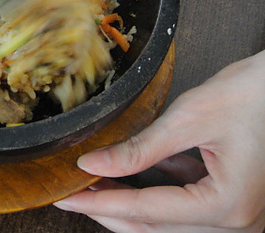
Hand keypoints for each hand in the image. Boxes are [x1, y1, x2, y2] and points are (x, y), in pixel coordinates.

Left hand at [54, 50, 264, 231]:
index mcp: (227, 206)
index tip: (68, 198)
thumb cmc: (253, 94)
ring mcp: (237, 214)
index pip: (147, 211)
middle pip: (155, 226)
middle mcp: (236, 222)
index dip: (101, 204)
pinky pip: (183, 203)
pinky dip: (154, 191)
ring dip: (129, 203)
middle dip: (110, 210)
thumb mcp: (189, 118)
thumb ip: (140, 148)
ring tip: (93, 185)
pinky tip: (129, 175)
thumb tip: (94, 164)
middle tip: (71, 196)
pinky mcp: (232, 198)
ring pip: (167, 220)